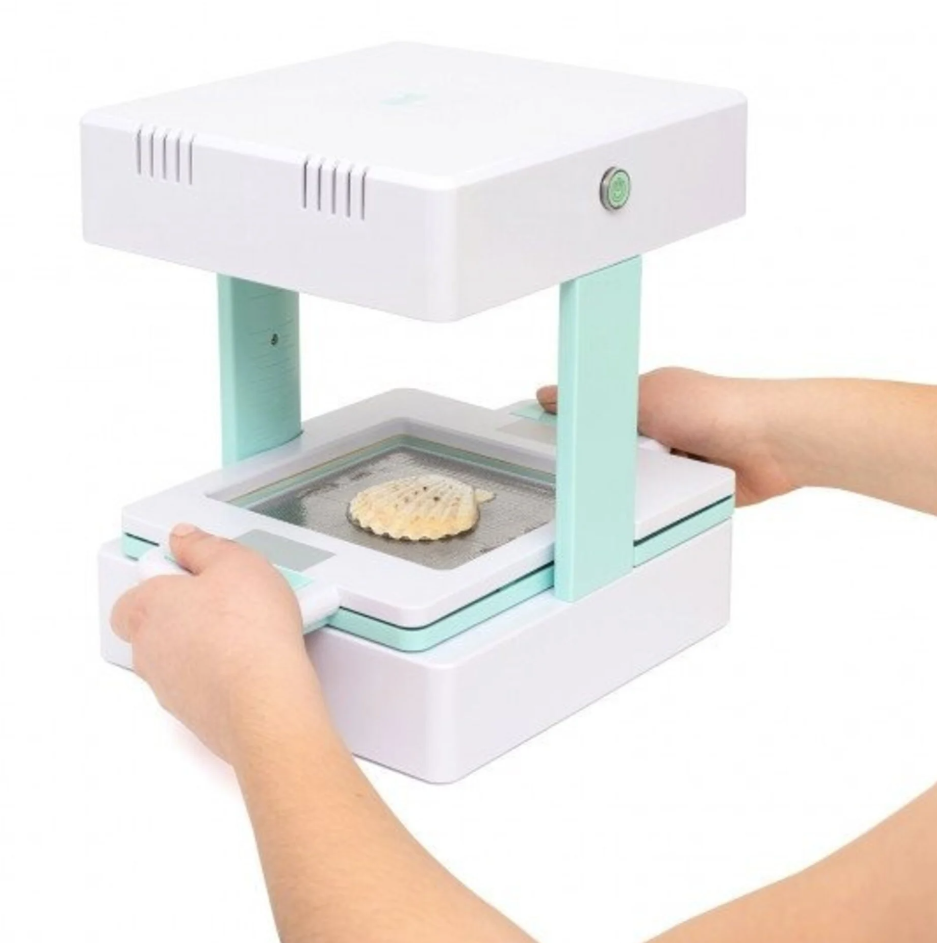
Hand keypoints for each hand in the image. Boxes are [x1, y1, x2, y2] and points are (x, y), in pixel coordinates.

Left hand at [111, 525, 325, 761]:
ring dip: (206, 645)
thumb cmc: (248, 632)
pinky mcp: (195, 714)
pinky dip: (223, 674)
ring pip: (179, 659)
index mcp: (146, 609)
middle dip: (186, 614)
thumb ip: (204, 545)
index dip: (165, 580)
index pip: (133, 593)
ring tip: (250, 631)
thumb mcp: (235, 562)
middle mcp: (148, 651)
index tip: (194, 571)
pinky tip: (255, 662)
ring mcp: (169, 687)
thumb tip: (185, 538)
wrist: (265, 700)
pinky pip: (203, 686)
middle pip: (155, 627)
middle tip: (225, 601)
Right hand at [537, 368, 797, 505]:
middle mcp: (658, 428)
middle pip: (611, 454)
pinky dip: (659, 504)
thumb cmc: (715, 405)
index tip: (545, 445)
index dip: (570, 428)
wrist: (770, 442)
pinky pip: (661, 505)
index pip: (594, 412)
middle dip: (604, 463)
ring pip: (635, 483)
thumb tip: (549, 394)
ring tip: (633, 482)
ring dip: (635, 485)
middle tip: (590, 471)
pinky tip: (657, 500)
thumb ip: (595, 400)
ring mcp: (676, 460)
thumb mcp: (643, 396)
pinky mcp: (692, 490)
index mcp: (643, 398)